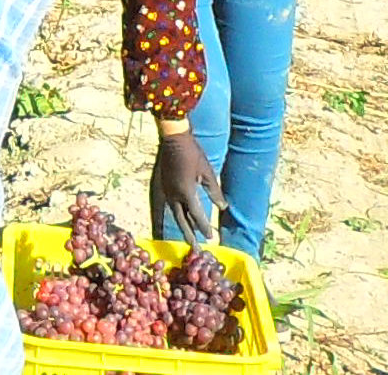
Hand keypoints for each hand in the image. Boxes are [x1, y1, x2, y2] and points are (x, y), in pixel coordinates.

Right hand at [150, 128, 223, 244]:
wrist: (173, 139)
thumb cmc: (193, 154)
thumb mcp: (208, 172)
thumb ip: (215, 192)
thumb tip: (223, 207)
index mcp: (186, 193)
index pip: (197, 216)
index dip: (204, 228)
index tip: (211, 238)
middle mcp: (174, 195)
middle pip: (182, 221)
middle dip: (190, 236)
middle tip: (196, 250)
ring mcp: (167, 191)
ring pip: (176, 214)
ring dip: (184, 226)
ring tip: (190, 238)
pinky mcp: (164, 186)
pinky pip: (172, 206)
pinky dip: (178, 215)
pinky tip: (183, 218)